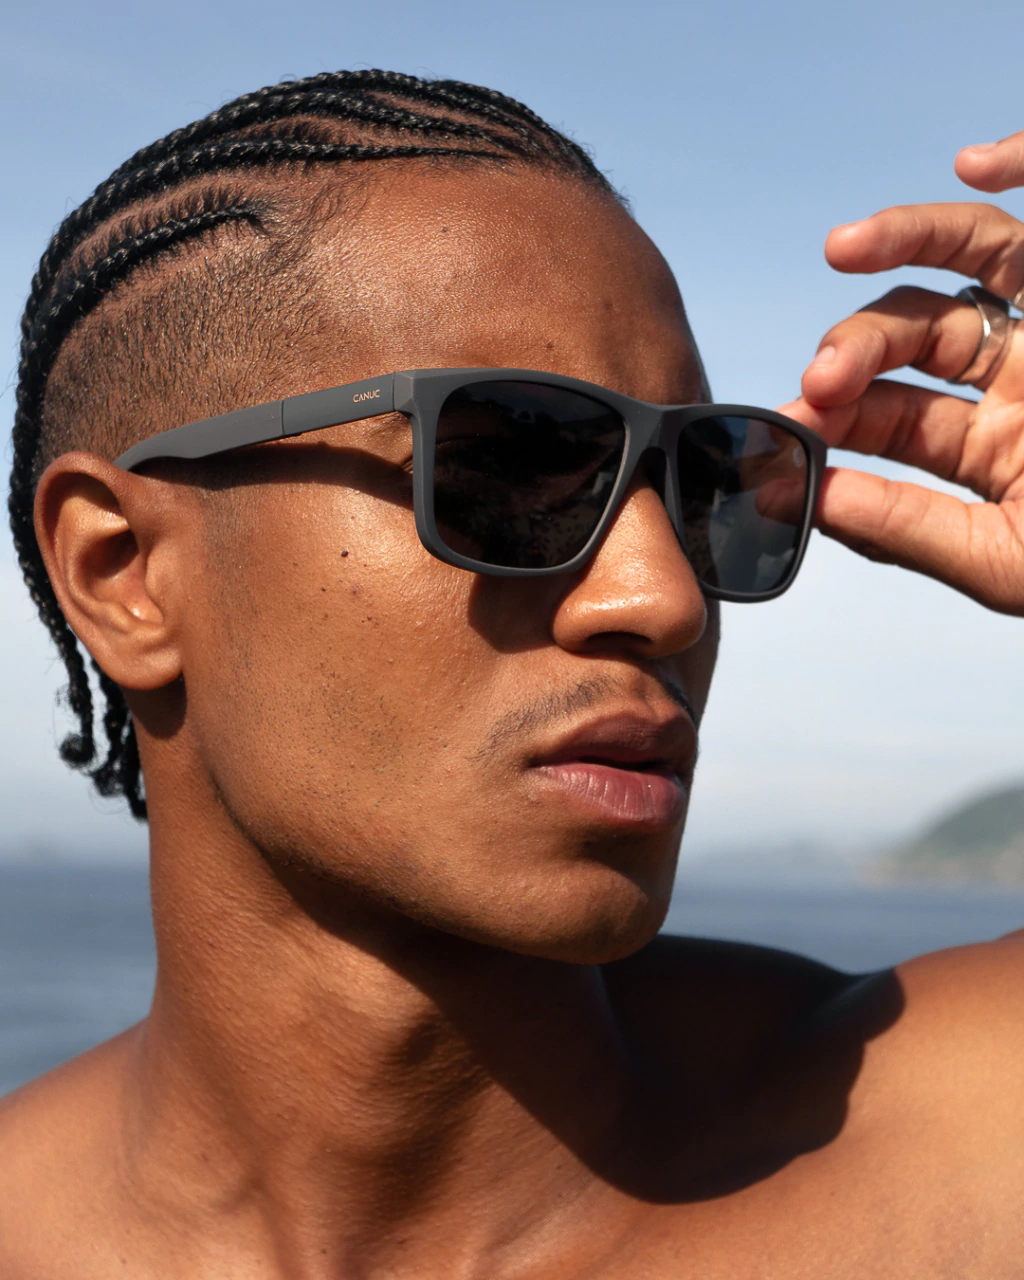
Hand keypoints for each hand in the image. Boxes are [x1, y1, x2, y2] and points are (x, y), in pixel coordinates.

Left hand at [782, 129, 1023, 613]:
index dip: (830, 417)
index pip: (888, 420)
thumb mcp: (1006, 562)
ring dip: (906, 240)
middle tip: (821, 379)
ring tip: (845, 246)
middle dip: (856, 348)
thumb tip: (802, 499)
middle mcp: (1018, 384)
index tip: (782, 425)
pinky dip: (1021, 167)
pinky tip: (978, 165)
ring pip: (974, 257)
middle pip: (915, 337)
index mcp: (988, 451)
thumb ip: (905, 528)